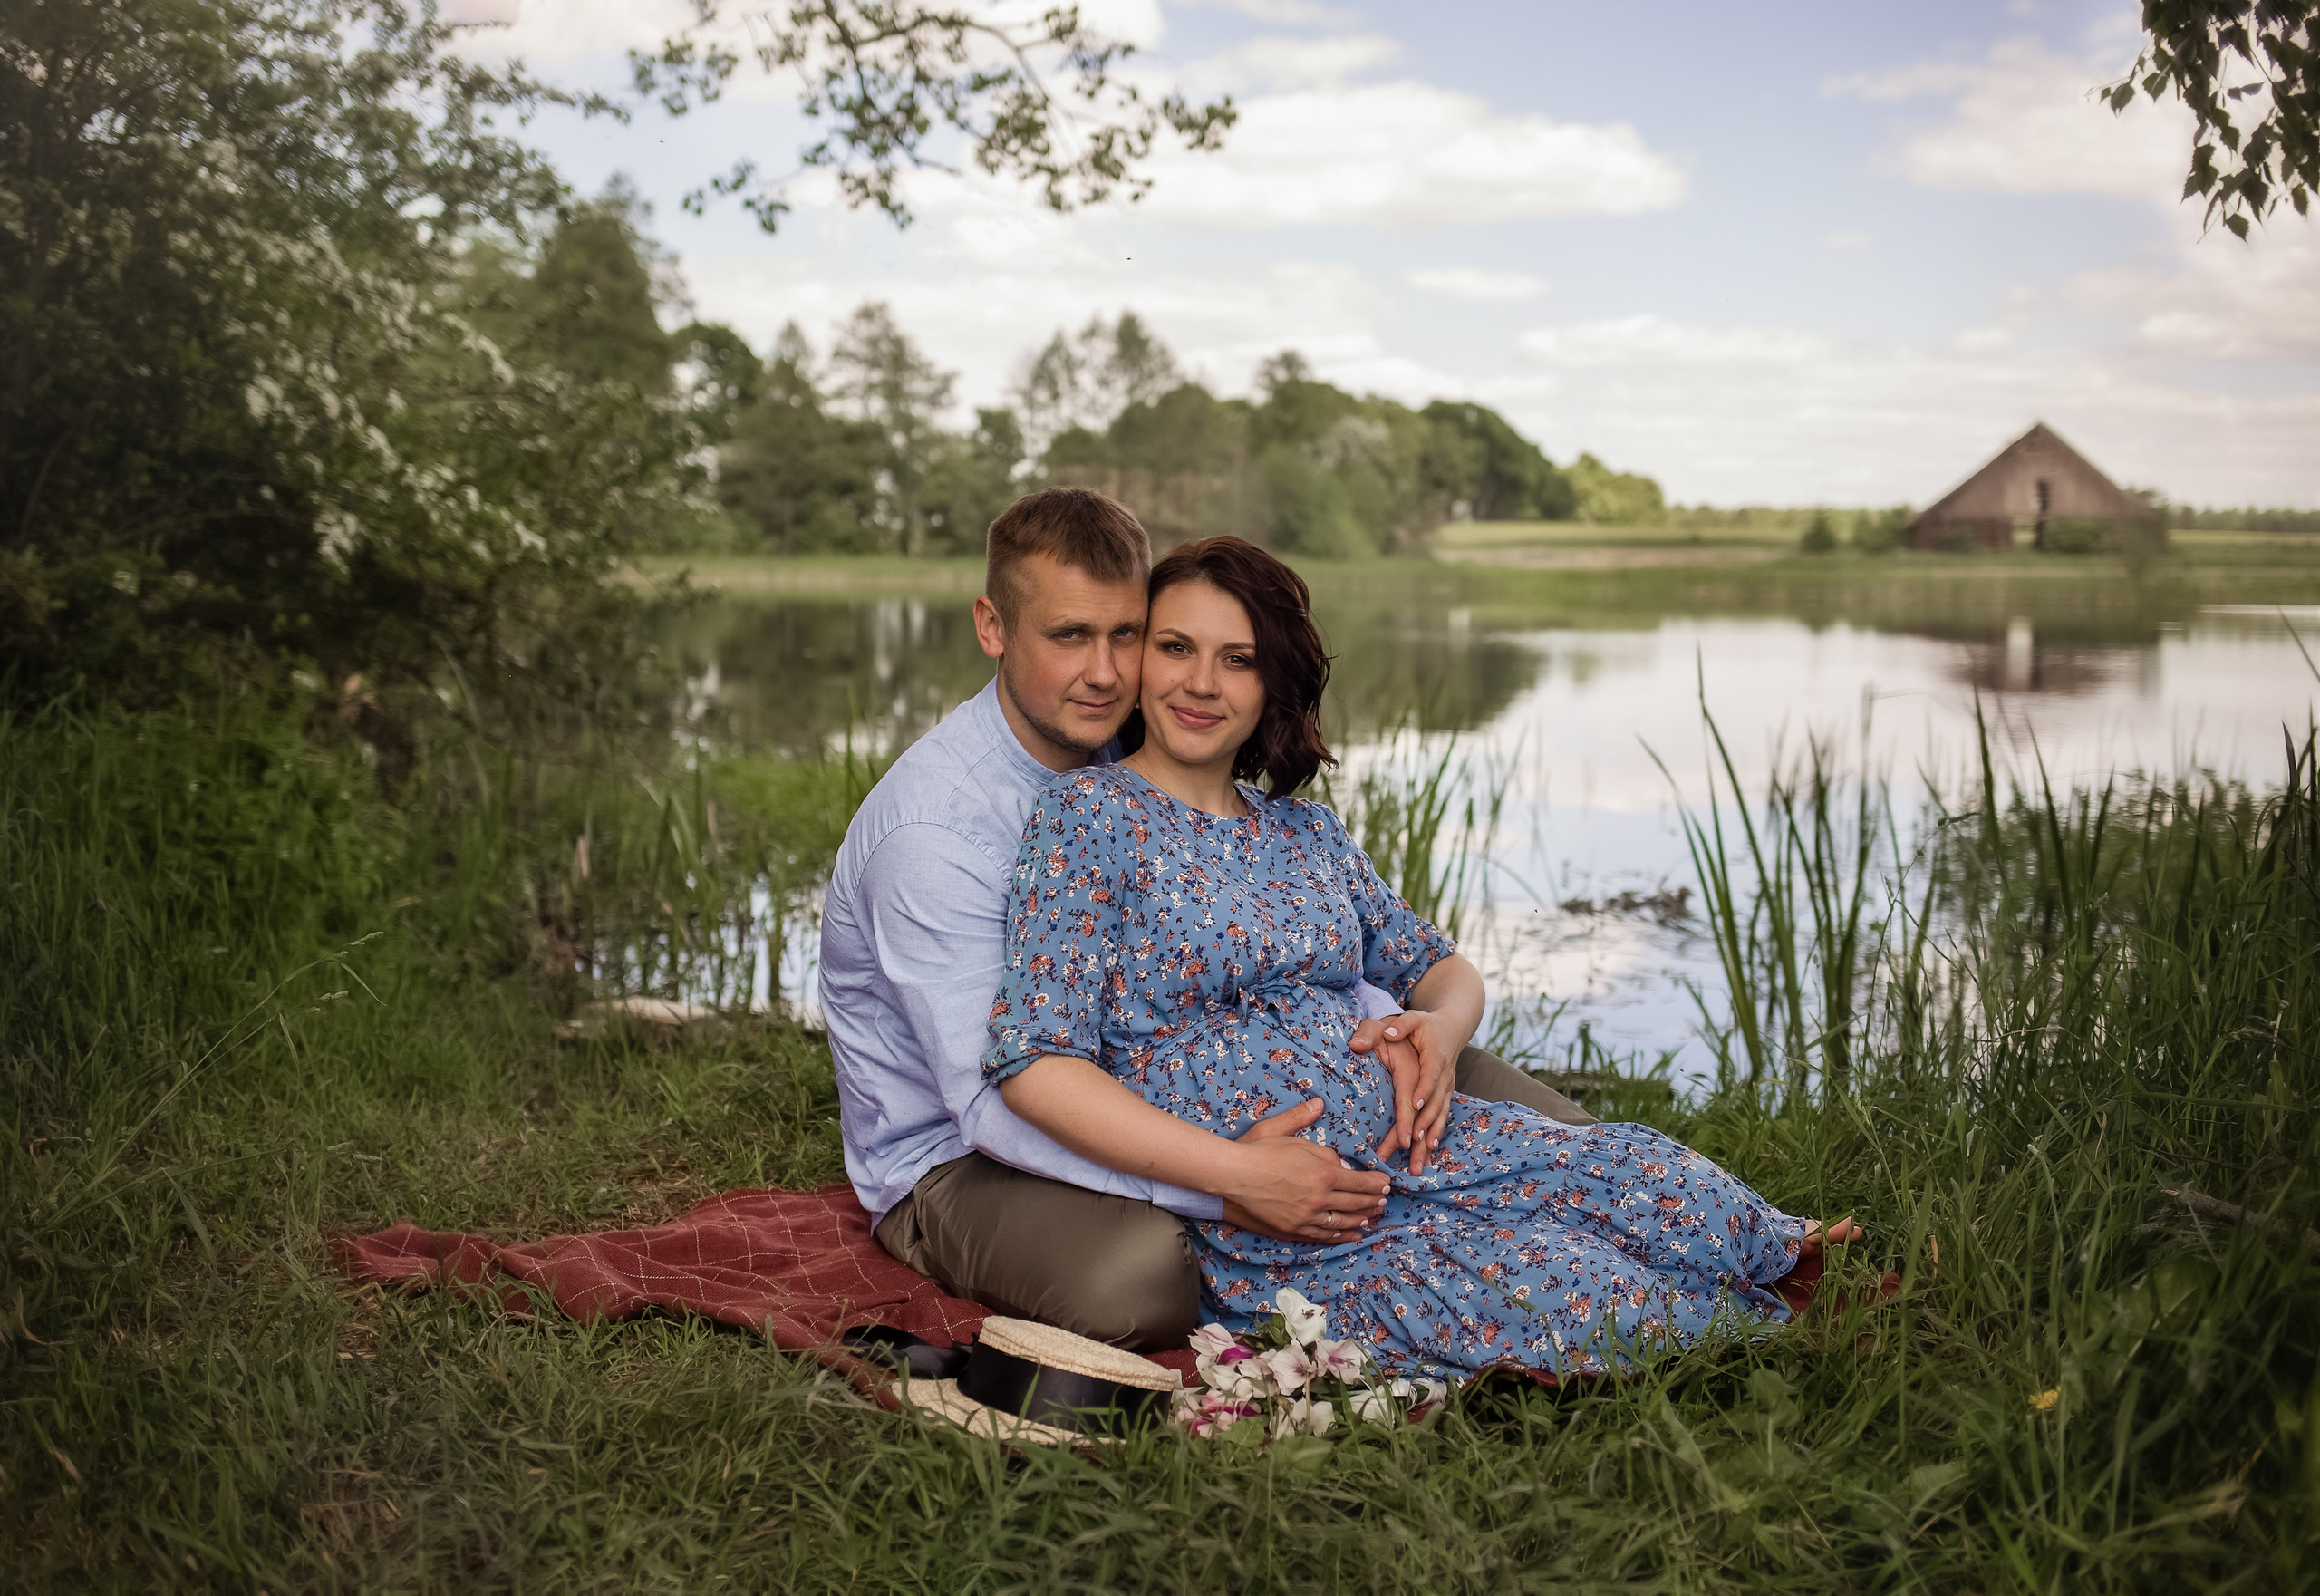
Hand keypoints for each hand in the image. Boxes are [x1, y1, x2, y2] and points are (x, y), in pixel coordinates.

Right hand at [1217, 1098, 1390, 1243]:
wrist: (1233, 1175)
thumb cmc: (1258, 1151)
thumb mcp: (1286, 1132)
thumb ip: (1311, 1130)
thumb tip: (1331, 1129)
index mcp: (1323, 1173)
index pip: (1358, 1182)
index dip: (1375, 1184)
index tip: (1386, 1183)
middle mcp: (1320, 1198)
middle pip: (1354, 1203)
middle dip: (1372, 1201)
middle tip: (1383, 1200)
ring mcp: (1307, 1217)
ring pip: (1342, 1222)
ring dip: (1360, 1220)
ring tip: (1371, 1217)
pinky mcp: (1294, 1229)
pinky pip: (1323, 1235)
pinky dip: (1340, 1236)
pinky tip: (1349, 1235)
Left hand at [1350, 1012, 1457, 1174]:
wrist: (1451, 1027)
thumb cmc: (1422, 1024)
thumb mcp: (1407, 1019)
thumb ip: (1392, 1026)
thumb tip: (1377, 1036)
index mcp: (1433, 1057)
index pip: (1426, 1078)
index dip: (1420, 1095)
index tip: (1412, 1114)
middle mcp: (1444, 1075)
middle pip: (1431, 1105)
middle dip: (1420, 1130)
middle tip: (1405, 1149)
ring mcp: (1448, 1087)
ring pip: (1438, 1116)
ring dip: (1429, 1140)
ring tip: (1418, 1164)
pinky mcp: (1446, 1094)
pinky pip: (1442, 1117)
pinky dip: (1435, 1135)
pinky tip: (1429, 1152)